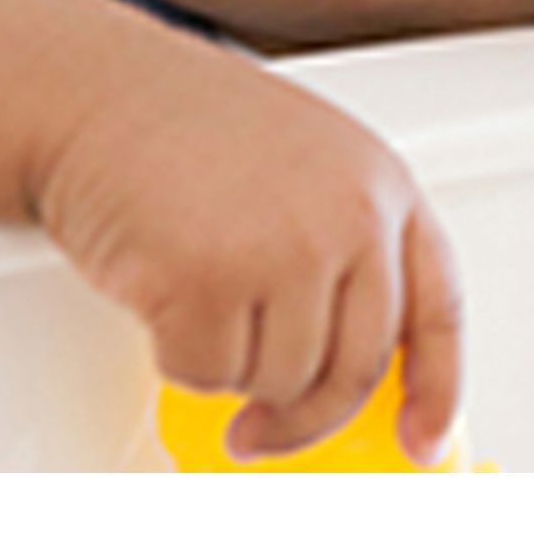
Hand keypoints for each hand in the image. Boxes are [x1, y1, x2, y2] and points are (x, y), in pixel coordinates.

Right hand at [31, 36, 464, 462]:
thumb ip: (342, 247)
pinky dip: (178, 356)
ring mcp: (286, 248)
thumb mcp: (302, 168)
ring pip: (281, 383)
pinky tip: (164, 291)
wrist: (97, 92)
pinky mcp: (213, 281)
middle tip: (263, 427)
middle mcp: (349, 214)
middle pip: (355, 368)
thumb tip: (345, 360)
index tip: (422, 442)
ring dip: (231, 366)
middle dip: (305, 414)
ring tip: (198, 295)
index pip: (437, 307)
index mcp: (381, 182)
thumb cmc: (184, 124)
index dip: (437, 387)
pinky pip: (208, 375)